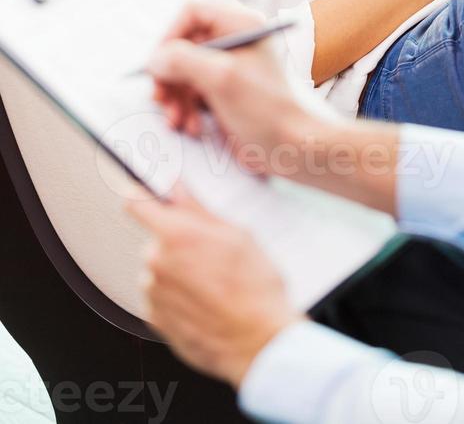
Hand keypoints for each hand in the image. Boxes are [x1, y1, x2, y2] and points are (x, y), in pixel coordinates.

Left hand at [126, 185, 302, 387]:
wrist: (259, 343)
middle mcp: (157, 262)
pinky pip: (159, 297)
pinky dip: (176, 298)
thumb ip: (197, 208)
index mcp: (176, 235)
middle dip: (178, 243)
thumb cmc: (255, 289)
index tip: (150, 196)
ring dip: (177, 272)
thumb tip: (176, 188)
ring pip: (159, 269)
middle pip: (157, 240)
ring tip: (212, 285)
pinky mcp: (155, 320)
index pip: (137, 203)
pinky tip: (203, 303)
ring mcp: (153, 294)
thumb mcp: (237, 235)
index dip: (143, 196)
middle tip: (210, 254)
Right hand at [148, 2, 311, 168]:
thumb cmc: (268, 110)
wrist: (290, 147)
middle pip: (181, 45)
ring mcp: (226, 66)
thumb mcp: (222, 79)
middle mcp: (232, 40)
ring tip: (178, 120)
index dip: (170, 36)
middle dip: (169, 76)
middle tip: (161, 99)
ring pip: (181, 72)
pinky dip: (184, 109)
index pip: (191, 13)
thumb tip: (155, 57)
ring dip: (174, 98)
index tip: (158, 63)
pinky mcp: (222, 91)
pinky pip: (189, 93)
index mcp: (240, 24)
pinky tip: (192, 126)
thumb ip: (183, 61)